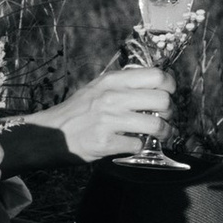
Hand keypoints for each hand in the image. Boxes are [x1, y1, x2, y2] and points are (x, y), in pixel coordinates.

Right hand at [28, 61, 172, 162]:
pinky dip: (140, 146)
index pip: (157, 76)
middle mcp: (112, 97)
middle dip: (169, 113)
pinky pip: (138, 145)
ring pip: (156, 125)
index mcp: (113, 80)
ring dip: (163, 133)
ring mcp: (109, 119)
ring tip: (159, 135)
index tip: (168, 95)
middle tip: (164, 118)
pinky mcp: (106, 141)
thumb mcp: (98, 87)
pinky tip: (133, 144)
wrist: (52, 134)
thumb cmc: (78, 111)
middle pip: (163, 101)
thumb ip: (123, 84)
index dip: (170, 86)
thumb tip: (155, 86)